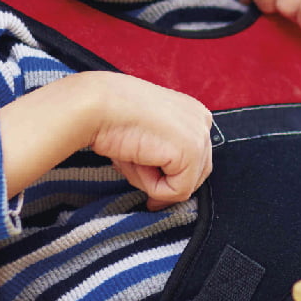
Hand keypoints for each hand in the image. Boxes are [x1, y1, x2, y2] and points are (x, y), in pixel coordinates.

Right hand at [86, 73, 215, 210]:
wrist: (98, 105)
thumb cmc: (112, 117)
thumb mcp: (146, 135)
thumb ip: (163, 156)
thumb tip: (163, 196)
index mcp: (192, 112)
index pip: (194, 158)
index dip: (168, 174)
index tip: (144, 173)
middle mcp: (202, 121)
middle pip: (195, 174)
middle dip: (163, 180)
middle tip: (133, 165)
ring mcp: (200, 136)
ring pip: (184, 185)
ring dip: (153, 182)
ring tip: (132, 158)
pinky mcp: (192, 152)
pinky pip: (177, 191)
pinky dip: (153, 187)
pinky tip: (137, 161)